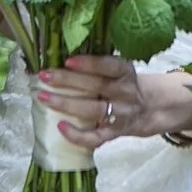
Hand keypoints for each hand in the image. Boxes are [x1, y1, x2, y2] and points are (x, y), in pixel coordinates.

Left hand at [38, 55, 156, 149]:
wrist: (148, 110)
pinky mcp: (114, 133)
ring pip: (93, 110)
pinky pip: (95, 138)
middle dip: (68, 80)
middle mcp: (124, 92)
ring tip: (43, 97)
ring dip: (66, 104)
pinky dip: (77, 135)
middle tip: (44, 76)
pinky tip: (60, 126)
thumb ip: (97, 66)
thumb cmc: (122, 85)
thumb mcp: (118, 71)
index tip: (68, 60)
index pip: (108, 65)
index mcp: (125, 72)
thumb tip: (59, 53)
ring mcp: (120, 115)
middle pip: (96, 86)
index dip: (89, 63)